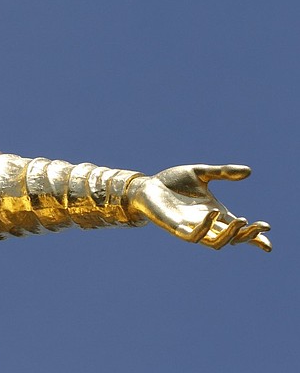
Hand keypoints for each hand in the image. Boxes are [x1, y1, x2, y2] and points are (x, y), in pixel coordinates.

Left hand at [128, 164, 270, 251]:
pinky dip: (205, 227)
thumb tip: (249, 171)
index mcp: (214, 214)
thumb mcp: (200, 173)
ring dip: (230, 235)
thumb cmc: (172, 182)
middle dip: (248, 236)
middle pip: (232, 239)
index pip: (238, 228)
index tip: (268, 227)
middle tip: (258, 225)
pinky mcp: (175, 229)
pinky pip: (193, 236)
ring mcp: (191, 228)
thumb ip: (222, 172)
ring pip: (216, 243)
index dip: (255, 233)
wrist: (146, 186)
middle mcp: (205, 224)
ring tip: (241, 220)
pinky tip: (211, 213)